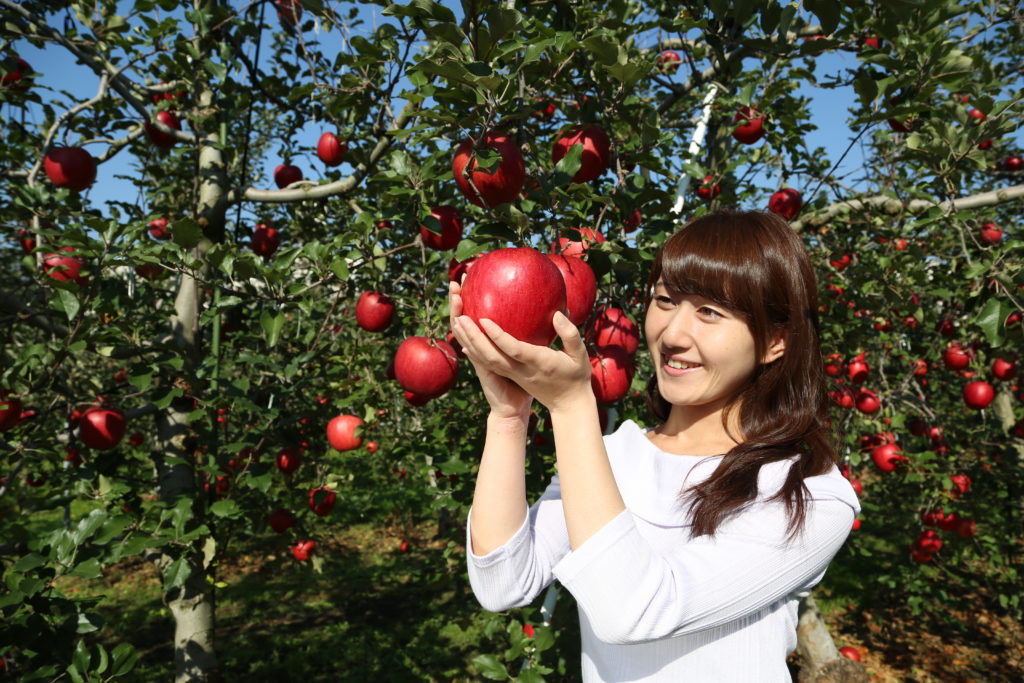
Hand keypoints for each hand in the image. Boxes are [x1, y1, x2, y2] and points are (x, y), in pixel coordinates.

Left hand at [450, 293, 593, 411]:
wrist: (567, 405)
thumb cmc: (576, 378)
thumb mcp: (580, 356)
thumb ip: (570, 334)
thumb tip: (557, 313)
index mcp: (537, 363)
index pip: (513, 350)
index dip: (497, 336)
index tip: (484, 320)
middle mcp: (520, 371)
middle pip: (491, 355)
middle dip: (473, 336)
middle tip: (460, 316)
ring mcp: (513, 375)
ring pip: (486, 360)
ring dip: (469, 342)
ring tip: (457, 321)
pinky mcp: (510, 376)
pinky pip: (489, 363)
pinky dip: (475, 351)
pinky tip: (465, 340)